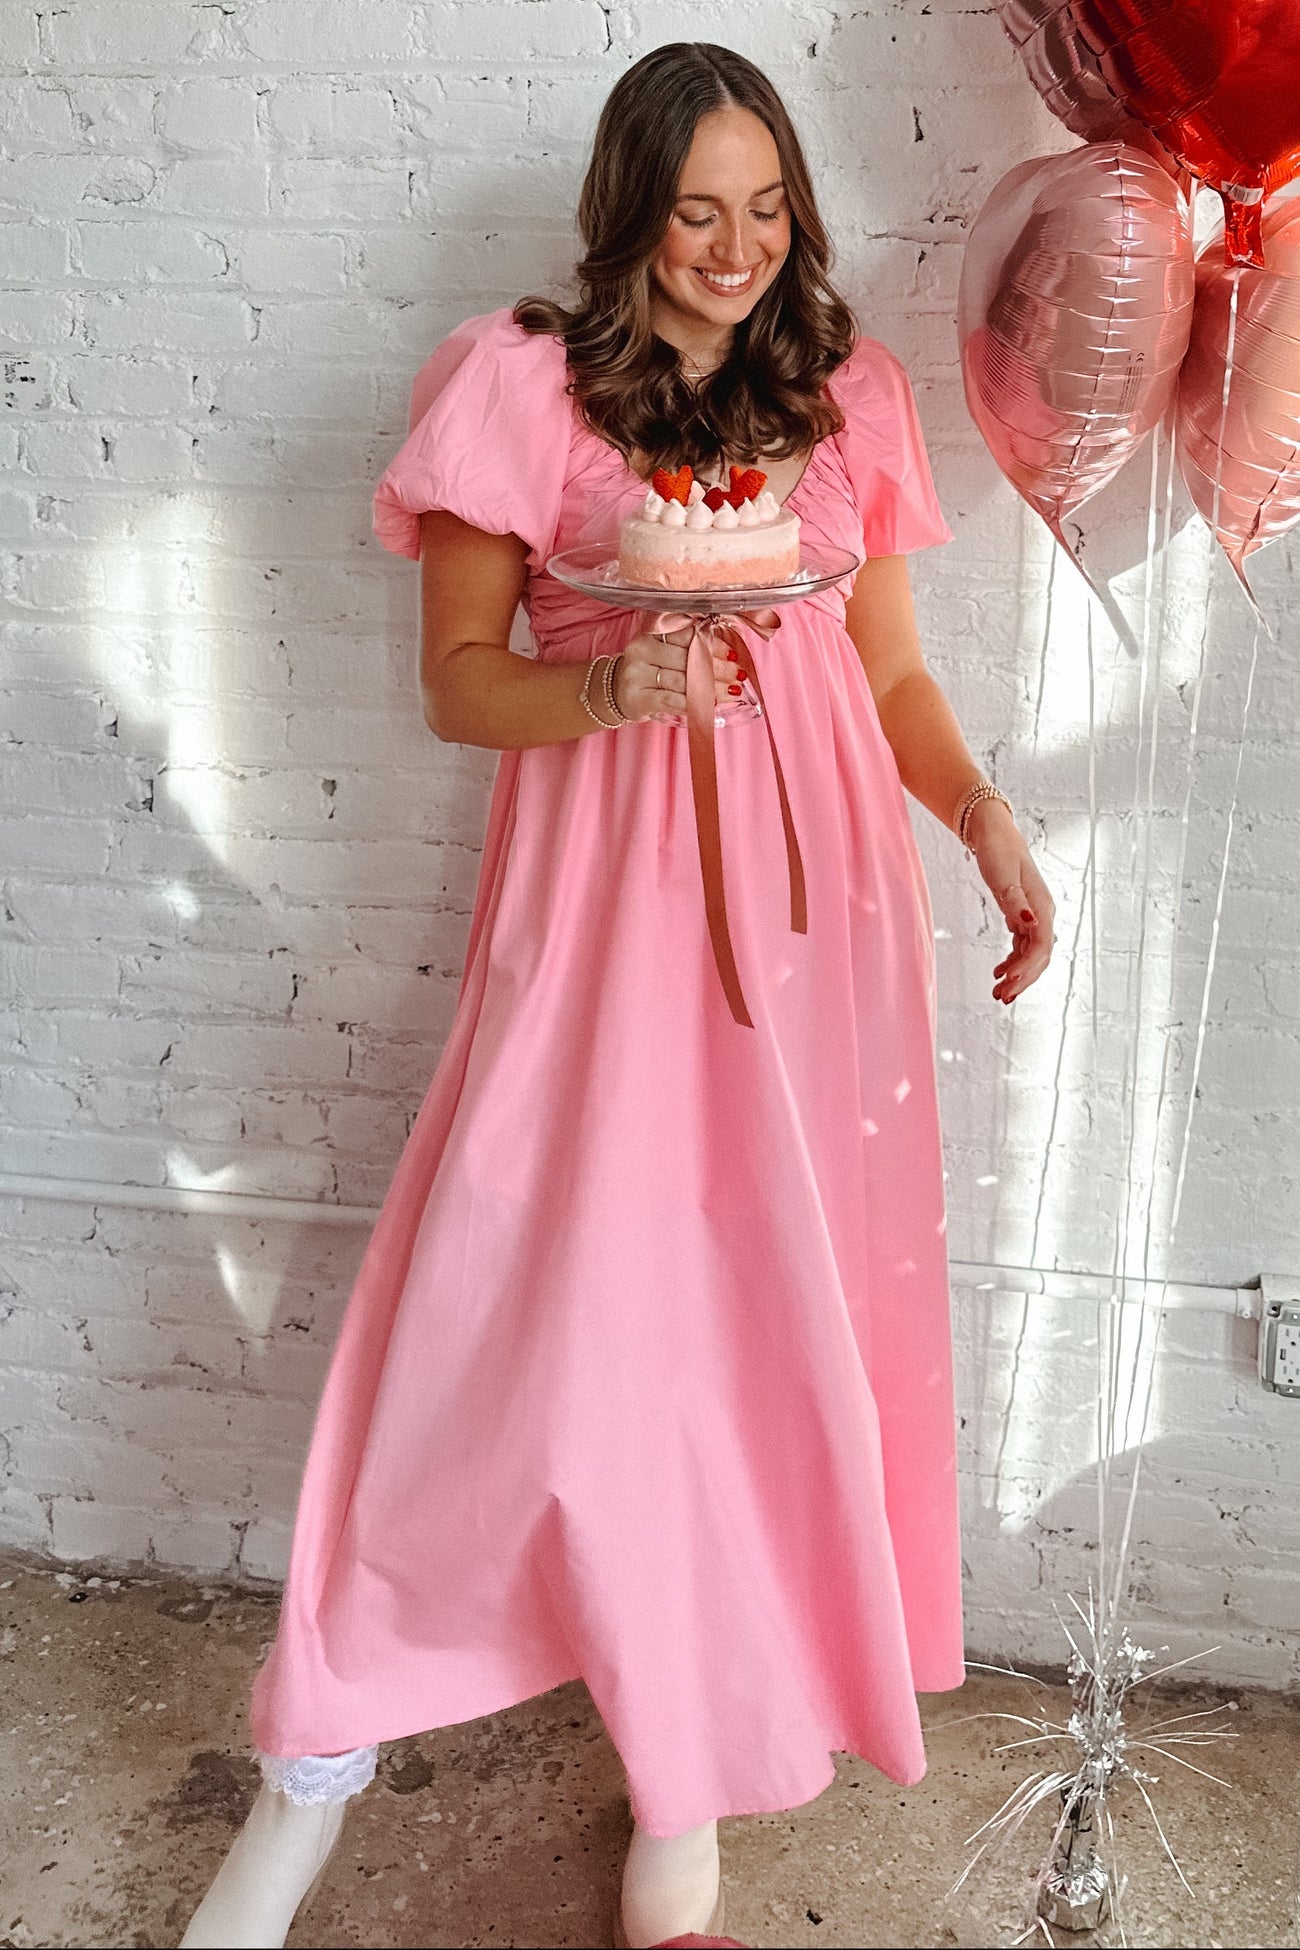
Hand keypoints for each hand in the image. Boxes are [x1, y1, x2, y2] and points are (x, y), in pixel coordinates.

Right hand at [613, 628, 745, 722]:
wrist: (615, 693)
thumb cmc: (648, 670)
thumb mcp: (663, 650)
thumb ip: (689, 645)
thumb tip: (730, 652)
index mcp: (651, 632)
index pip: (687, 634)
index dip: (712, 643)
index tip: (733, 653)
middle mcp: (643, 649)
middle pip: (687, 657)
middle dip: (717, 668)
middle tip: (738, 674)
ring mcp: (637, 674)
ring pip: (682, 681)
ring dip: (710, 688)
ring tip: (731, 691)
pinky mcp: (638, 697)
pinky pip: (671, 700)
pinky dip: (693, 703)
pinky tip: (709, 705)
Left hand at [966, 798, 1055, 1004]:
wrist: (995, 835)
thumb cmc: (999, 852)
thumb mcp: (1003, 878)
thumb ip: (1015, 903)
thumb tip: (1028, 923)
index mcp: (1043, 907)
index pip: (1040, 946)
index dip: (1025, 967)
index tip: (1006, 980)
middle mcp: (1042, 915)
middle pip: (1039, 957)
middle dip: (1022, 979)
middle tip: (1001, 997)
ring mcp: (1034, 917)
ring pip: (1031, 955)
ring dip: (1017, 975)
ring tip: (999, 993)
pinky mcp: (1022, 917)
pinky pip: (1022, 947)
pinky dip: (1012, 962)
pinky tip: (998, 972)